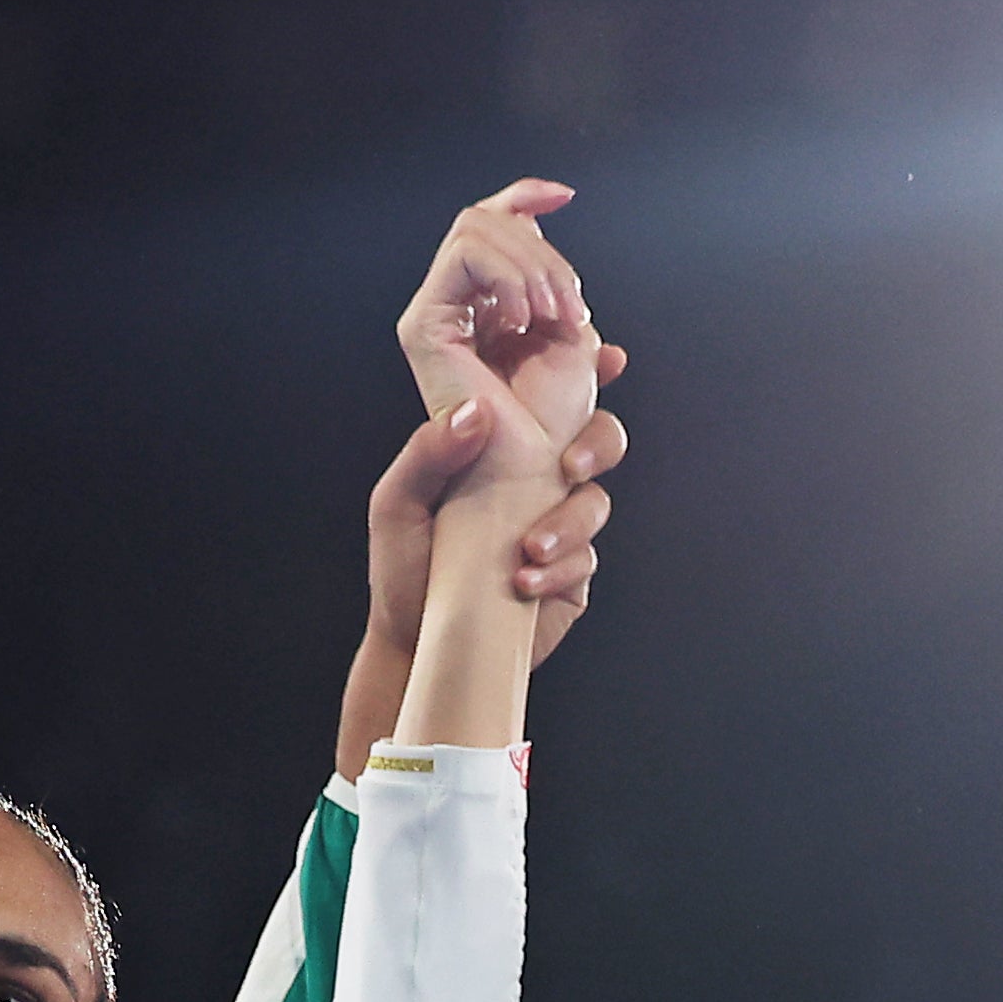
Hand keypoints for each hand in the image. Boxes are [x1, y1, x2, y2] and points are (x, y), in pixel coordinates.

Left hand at [341, 351, 627, 773]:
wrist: (422, 644)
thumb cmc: (402, 568)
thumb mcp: (396, 504)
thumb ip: (427, 454)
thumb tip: (476, 413)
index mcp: (496, 448)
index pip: (545, 394)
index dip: (583, 368)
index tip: (606, 357)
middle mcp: (535, 477)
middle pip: (598, 435)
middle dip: (598, 443)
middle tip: (570, 465)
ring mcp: (558, 522)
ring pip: (597, 498)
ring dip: (571, 521)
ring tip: (528, 547)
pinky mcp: (571, 569)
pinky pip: (588, 555)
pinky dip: (560, 566)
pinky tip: (524, 581)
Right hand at [397, 185, 606, 472]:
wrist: (535, 468)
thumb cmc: (554, 420)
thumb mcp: (571, 332)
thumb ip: (555, 277)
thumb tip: (552, 211)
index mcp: (488, 303)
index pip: (493, 225)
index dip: (525, 197)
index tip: (565, 195)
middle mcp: (456, 303)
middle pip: (490, 220)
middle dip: (544, 254)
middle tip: (571, 309)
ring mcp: (436, 312)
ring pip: (476, 229)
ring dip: (533, 267)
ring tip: (553, 318)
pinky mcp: (424, 324)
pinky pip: (464, 256)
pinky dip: (508, 279)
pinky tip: (522, 322)